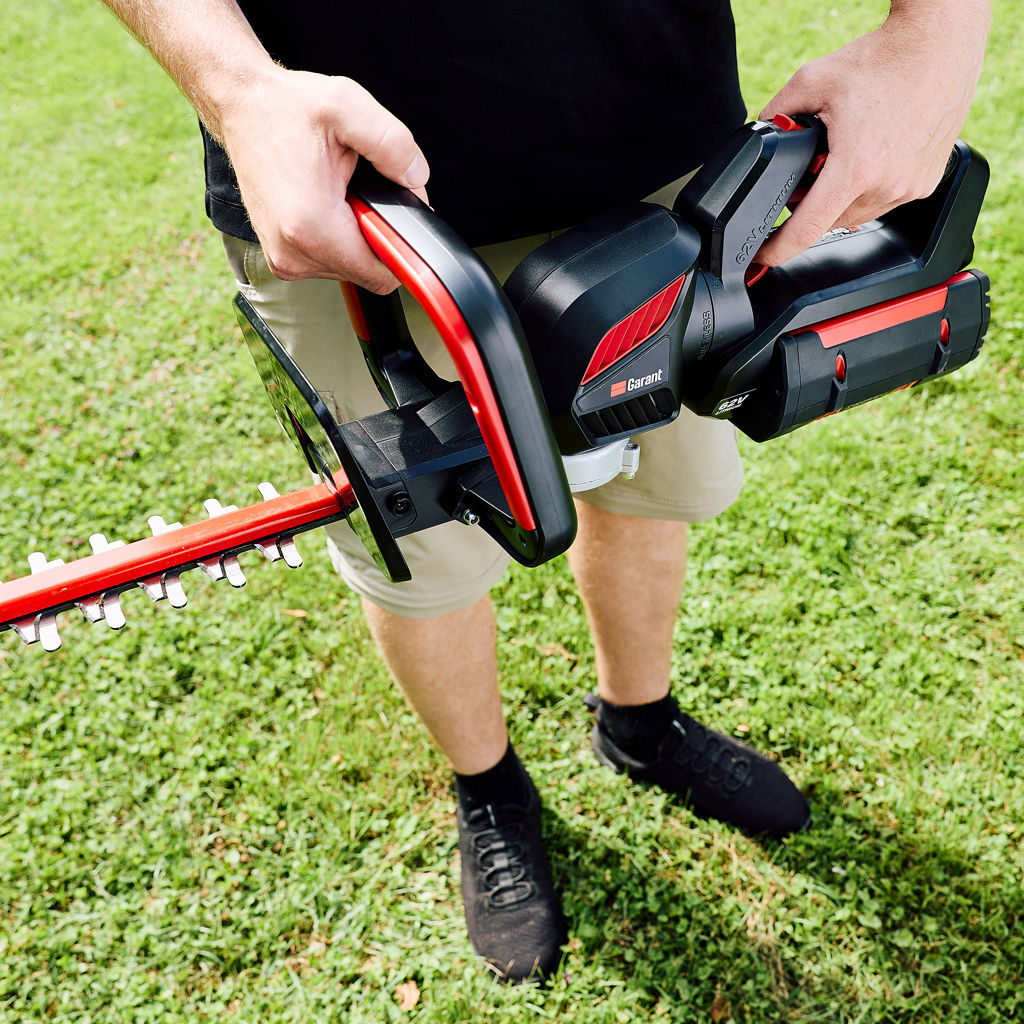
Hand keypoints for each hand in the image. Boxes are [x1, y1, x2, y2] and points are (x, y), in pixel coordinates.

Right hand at [218, 67, 429, 291]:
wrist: (242, 106)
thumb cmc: (286, 108)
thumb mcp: (349, 106)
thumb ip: (394, 144)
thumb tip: (417, 180)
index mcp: (311, 225)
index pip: (382, 273)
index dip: (401, 245)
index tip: (395, 213)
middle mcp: (294, 253)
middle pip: (368, 272)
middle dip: (378, 233)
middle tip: (363, 190)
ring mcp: (285, 260)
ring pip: (350, 269)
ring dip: (357, 235)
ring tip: (340, 192)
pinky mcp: (281, 258)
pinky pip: (329, 262)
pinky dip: (338, 238)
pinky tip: (327, 204)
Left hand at [755, 1, 988, 266]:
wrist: (940, 44)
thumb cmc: (887, 59)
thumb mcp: (812, 81)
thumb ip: (776, 114)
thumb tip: (760, 134)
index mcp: (856, 168)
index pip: (806, 231)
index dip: (776, 250)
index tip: (761, 255)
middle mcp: (886, 185)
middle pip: (828, 222)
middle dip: (809, 206)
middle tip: (807, 174)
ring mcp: (909, 188)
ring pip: (854, 216)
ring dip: (839, 200)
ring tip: (842, 160)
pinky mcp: (925, 185)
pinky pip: (883, 204)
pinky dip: (867, 190)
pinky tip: (869, 158)